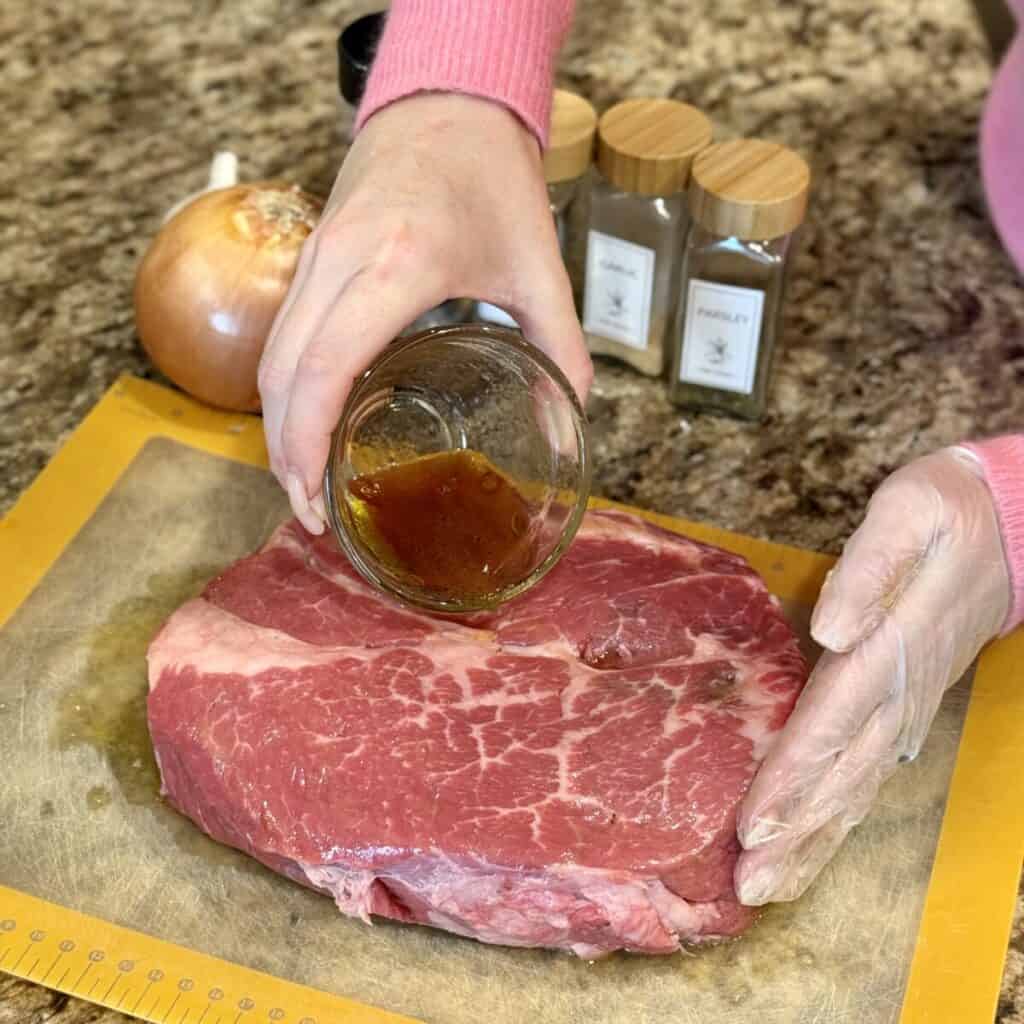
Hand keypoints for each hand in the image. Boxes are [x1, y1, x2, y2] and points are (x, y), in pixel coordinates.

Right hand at [257, 92, 592, 532]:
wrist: (447, 102)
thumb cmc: (493, 176)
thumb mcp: (540, 264)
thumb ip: (563, 345)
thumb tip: (573, 419)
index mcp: (399, 264)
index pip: (325, 366)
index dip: (307, 442)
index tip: (315, 499)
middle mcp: (341, 260)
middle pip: (282, 374)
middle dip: (284, 455)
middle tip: (311, 514)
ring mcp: (316, 254)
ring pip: (270, 356)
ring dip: (276, 426)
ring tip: (303, 483)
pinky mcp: (312, 254)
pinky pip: (281, 334)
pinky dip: (284, 389)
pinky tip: (306, 423)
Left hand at [735, 447, 1010, 904]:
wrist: (1012, 530)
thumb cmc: (945, 515)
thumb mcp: (908, 516)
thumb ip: (870, 569)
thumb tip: (831, 627)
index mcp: (889, 648)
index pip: (832, 724)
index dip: (793, 777)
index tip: (753, 823)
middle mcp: (897, 692)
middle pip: (841, 775)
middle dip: (793, 833)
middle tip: (746, 883)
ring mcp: (906, 707)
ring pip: (857, 787)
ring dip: (814, 840)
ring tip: (769, 885)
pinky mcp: (906, 707)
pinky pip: (869, 774)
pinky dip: (839, 817)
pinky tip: (814, 845)